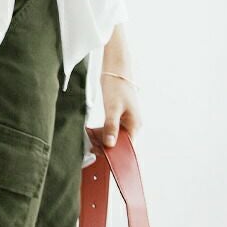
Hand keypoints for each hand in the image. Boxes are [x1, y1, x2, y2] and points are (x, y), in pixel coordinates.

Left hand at [87, 24, 142, 147]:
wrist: (116, 69)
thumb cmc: (117, 86)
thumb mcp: (112, 108)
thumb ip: (111, 127)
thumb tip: (110, 145)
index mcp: (135, 125)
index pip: (127, 148)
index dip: (116, 154)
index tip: (103, 157)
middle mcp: (132, 125)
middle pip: (120, 144)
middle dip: (107, 148)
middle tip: (93, 149)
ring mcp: (126, 122)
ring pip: (115, 138)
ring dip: (104, 141)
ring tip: (92, 142)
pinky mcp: (119, 118)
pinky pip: (111, 130)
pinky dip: (103, 133)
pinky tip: (94, 134)